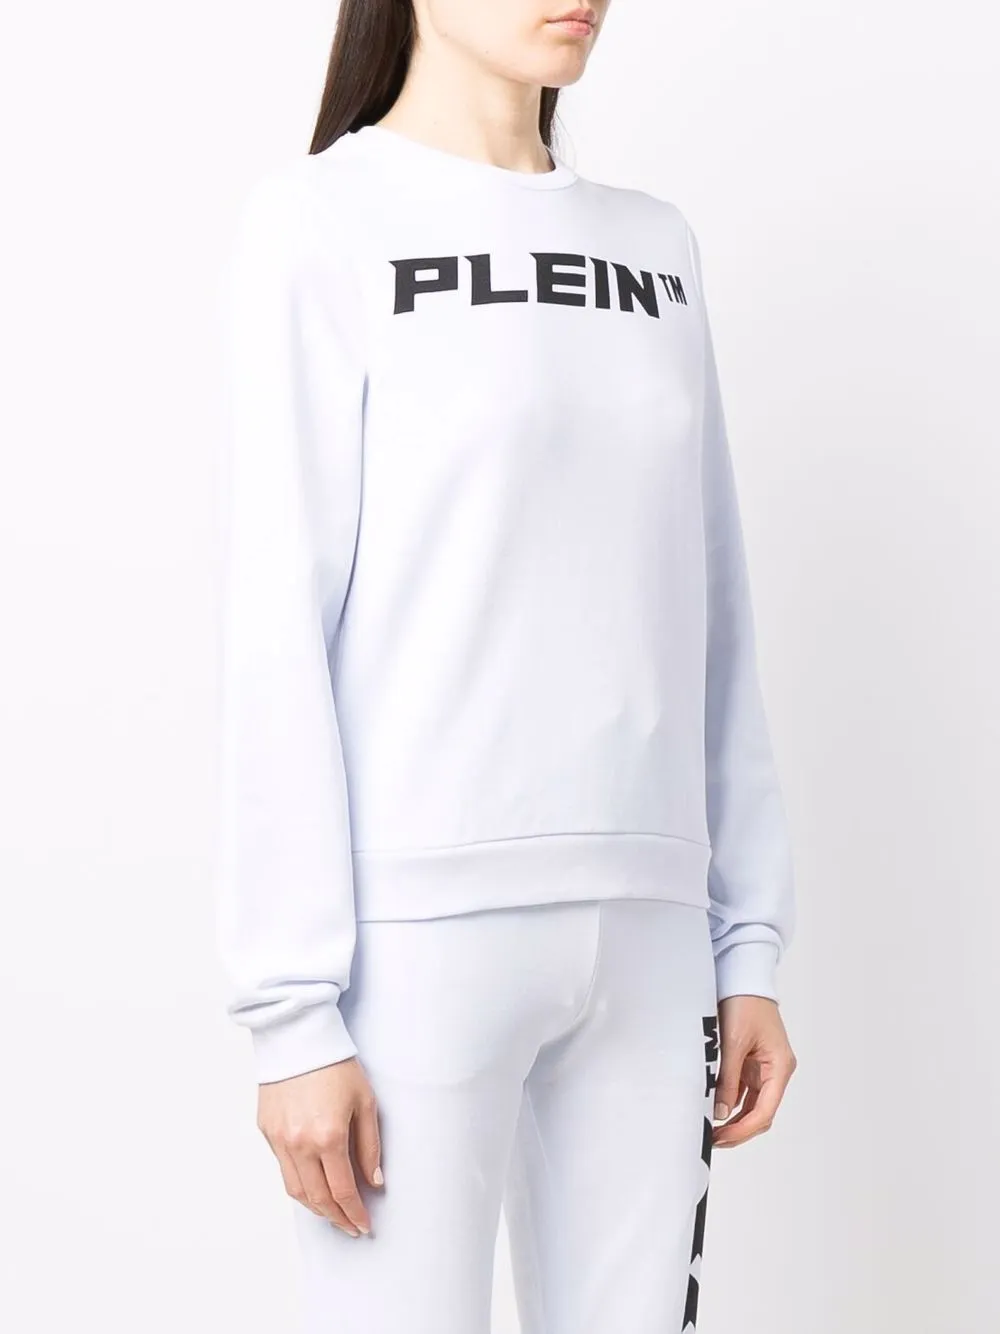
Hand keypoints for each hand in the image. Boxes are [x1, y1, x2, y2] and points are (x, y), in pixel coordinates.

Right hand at [257, 1057, 383, 1235]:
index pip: (342, 1191)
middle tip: (350, 1226)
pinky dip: (298, 1182)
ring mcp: (279, 1139)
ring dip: (315, 1207)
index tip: (364, 1225)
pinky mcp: (266, 1130)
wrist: (298, 1036)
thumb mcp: (365, 1101)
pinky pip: (282, 1167)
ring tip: (332, 1212)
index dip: (355, 1213)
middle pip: (317, 1199)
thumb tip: (374, 1181)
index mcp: (328, 1136)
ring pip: (295, 1189)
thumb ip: (369, 1146)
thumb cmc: (336, 1064)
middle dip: (336, 1218)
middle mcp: (299, 1144)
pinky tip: (312, 1182)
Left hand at [712, 995, 796, 1147]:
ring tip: (711, 1129)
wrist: (744, 976)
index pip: (765, 1112)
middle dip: (739, 1129)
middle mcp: (776, 1071)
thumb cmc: (745, 1003)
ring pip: (751, 1104)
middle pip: (761, 1112)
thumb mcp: (733, 1042)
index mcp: (780, 1067)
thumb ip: (728, 1078)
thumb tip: (721, 1112)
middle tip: (714, 1140)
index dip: (743, 1129)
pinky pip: (742, 1090)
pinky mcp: (751, 1062)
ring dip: (733, 1118)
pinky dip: (729, 1101)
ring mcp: (764, 1068)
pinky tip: (713, 1108)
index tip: (721, 1137)